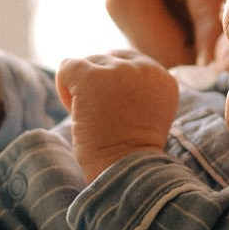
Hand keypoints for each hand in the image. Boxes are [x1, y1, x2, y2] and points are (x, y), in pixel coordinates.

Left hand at [56, 49, 180, 181]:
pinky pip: (68, 66)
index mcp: (164, 80)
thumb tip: (104, 72)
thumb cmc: (129, 151)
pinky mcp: (92, 76)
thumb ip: (137, 90)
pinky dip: (63, 85)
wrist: (123, 170)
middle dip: (98, 83)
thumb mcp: (147, 114)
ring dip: (81, 86)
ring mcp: (119, 71)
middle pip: (108, 59)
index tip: (114, 109)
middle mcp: (146, 69)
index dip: (115, 83)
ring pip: (89, 62)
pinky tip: (71, 107)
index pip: (130, 62)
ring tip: (87, 115)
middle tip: (100, 115)